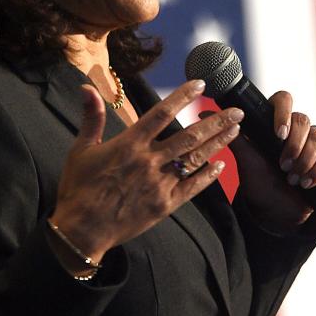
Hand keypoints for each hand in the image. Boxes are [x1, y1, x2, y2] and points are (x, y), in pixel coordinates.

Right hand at [49, 80, 243, 264]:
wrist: (82, 230)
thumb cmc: (79, 188)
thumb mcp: (81, 149)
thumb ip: (92, 117)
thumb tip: (86, 88)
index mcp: (129, 144)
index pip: (162, 113)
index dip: (183, 96)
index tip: (200, 84)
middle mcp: (149, 161)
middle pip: (190, 136)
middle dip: (216, 122)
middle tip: (237, 111)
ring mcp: (159, 184)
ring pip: (195, 159)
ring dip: (218, 143)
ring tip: (236, 131)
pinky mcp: (164, 205)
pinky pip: (192, 188)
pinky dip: (208, 176)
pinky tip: (221, 165)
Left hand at [218, 91, 315, 230]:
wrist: (275, 209)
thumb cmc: (258, 180)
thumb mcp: (245, 159)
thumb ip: (231, 135)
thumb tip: (203, 111)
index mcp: (274, 120)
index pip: (283, 99)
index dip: (283, 112)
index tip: (279, 133)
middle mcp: (296, 127)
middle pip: (303, 120)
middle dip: (294, 144)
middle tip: (283, 165)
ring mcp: (313, 141)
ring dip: (305, 159)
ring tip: (292, 178)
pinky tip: (307, 182)